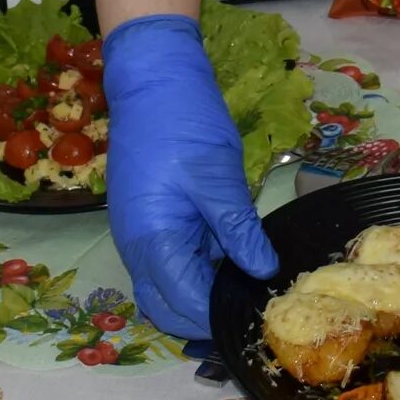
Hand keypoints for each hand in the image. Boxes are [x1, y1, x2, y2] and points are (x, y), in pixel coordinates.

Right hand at [101, 13, 275, 337]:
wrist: (151, 79)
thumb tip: (263, 272)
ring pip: (162, 290)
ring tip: (244, 291)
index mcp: (153, 240)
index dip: (219, 317)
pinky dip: (191, 274)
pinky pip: (164, 265)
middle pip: (165, 308)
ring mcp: (137, 235)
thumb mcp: (218, 176)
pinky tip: (227, 263)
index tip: (259, 316)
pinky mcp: (145, 221)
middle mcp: (137, 248)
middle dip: (203, 320)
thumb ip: (238, 229)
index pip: (184, 303)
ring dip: (195, 299)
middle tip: (252, 309)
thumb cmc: (182, 123)